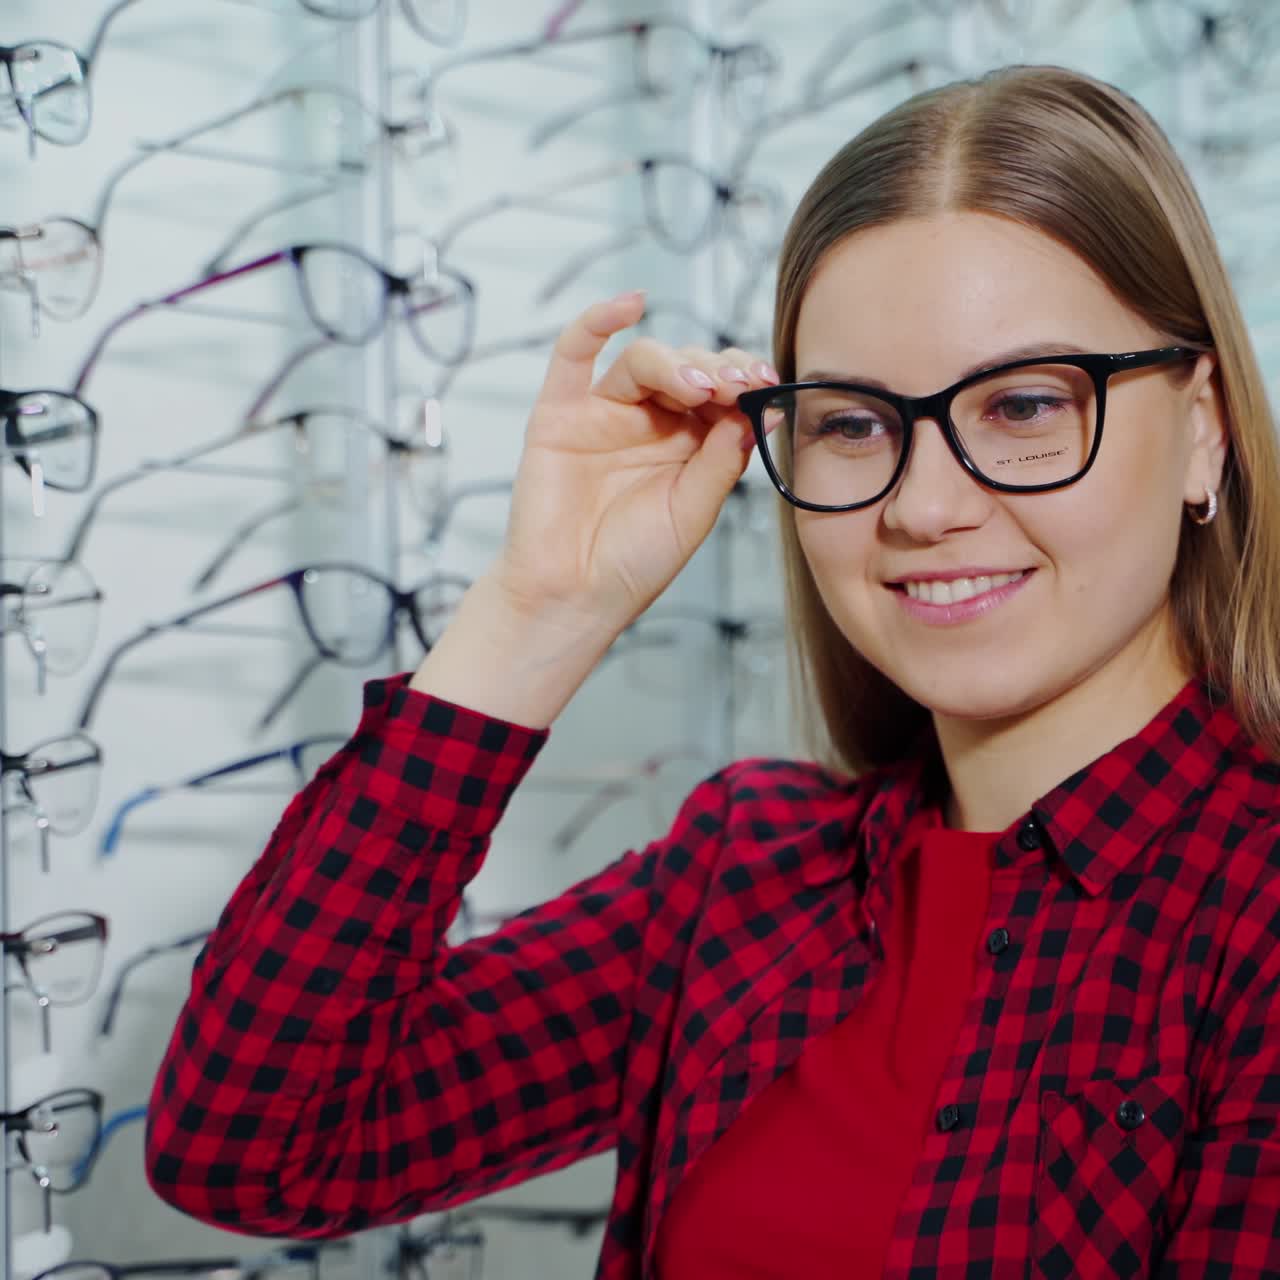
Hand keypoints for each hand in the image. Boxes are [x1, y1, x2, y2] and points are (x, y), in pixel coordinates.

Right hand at [491, 290, 777, 636]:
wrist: (574, 597)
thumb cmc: (634, 563)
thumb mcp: (695, 511)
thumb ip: (722, 459)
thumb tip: (758, 408)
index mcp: (686, 443)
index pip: (720, 392)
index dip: (744, 382)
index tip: (766, 386)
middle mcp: (647, 421)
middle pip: (686, 368)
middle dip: (717, 371)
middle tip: (737, 386)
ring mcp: (602, 414)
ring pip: (642, 360)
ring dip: (675, 362)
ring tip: (698, 385)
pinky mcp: (558, 415)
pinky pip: (572, 355)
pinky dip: (596, 322)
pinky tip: (629, 304)